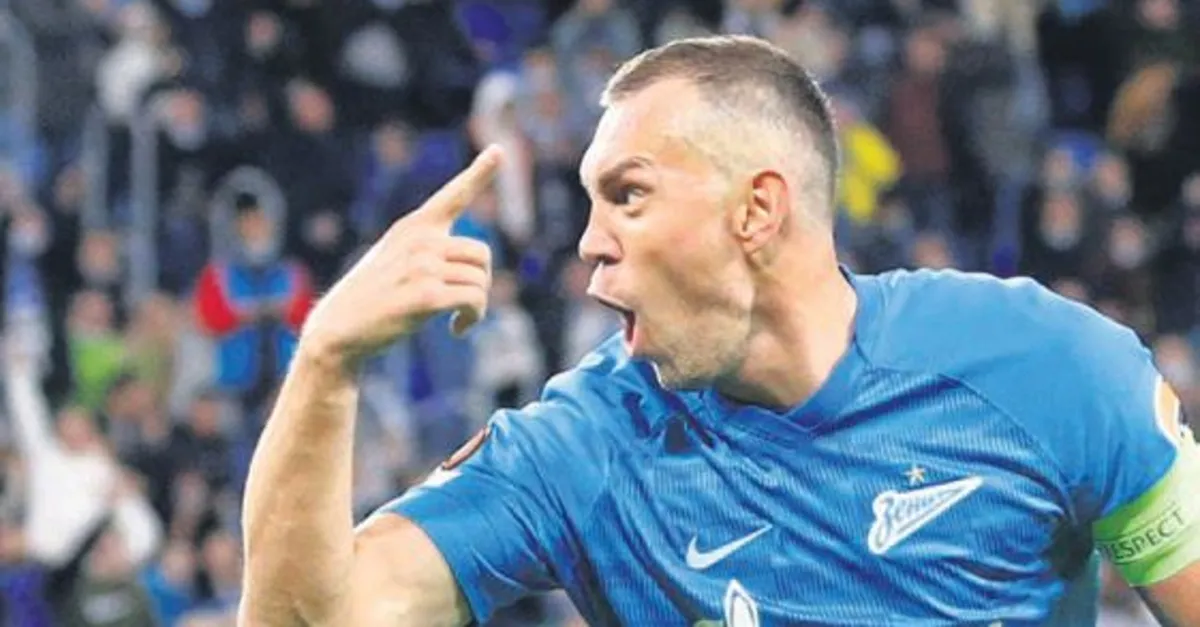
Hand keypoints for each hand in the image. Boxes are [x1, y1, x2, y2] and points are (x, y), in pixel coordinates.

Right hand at [300, 146, 501, 368]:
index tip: (499, 150)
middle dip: (481, 281)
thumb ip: (430, 251)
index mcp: (413, 227)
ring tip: (458, 318)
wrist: (338, 329)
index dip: (479, 173)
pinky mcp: (425, 296)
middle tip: (464, 302)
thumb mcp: (394, 259)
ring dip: (477, 306)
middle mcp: (419, 240)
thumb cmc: (372, 297)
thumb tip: (475, 265)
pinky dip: (472, 318)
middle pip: (482, 254)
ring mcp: (422, 266)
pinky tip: (456, 329)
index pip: (452, 195)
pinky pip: (474, 301)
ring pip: (481, 281)